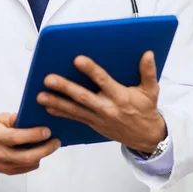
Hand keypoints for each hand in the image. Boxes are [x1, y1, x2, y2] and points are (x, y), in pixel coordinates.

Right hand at [0, 112, 60, 174]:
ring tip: (52, 144)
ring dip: (42, 154)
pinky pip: (26, 168)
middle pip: (25, 156)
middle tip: (56, 141)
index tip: (48, 131)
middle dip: (44, 149)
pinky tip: (41, 151)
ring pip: (28, 164)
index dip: (33, 135)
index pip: (16, 137)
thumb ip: (15, 118)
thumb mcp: (0, 118)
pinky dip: (36, 160)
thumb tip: (31, 117)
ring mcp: (2, 165)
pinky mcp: (6, 172)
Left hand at [37, 51, 166, 152]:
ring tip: (41, 95)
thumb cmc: (146, 111)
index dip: (90, 70)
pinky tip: (48, 107)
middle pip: (82, 96)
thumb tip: (148, 54)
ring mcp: (98, 118)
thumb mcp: (151, 91)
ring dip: (56, 102)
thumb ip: (148, 72)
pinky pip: (75, 118)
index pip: (103, 80)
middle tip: (49, 79)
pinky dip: (61, 113)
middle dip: (65, 88)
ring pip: (74, 109)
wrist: (145, 137)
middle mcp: (107, 107)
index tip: (77, 60)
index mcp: (120, 96)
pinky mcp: (93, 124)